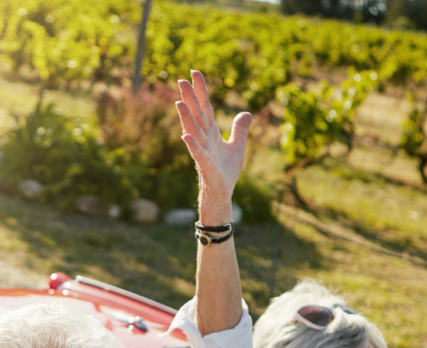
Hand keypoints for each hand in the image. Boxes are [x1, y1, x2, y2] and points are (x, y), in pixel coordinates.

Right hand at [175, 70, 251, 207]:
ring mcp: (204, 153)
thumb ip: (239, 129)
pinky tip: (186, 136)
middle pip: (197, 115)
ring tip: (179, 103)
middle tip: (180, 79)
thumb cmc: (225, 172)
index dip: (201, 91)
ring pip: (194, 132)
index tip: (195, 73)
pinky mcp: (207, 167)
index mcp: (211, 133)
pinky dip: (193, 145)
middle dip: (190, 98)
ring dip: (186, 118)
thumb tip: (246, 113)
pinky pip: (199, 154)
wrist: (222, 195)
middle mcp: (205, 140)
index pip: (205, 108)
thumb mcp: (237, 146)